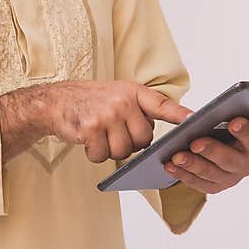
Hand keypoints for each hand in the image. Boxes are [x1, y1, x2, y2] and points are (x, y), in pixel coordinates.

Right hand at [1, 81, 192, 163]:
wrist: (54, 102)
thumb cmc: (88, 101)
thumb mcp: (117, 94)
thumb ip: (137, 109)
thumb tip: (153, 132)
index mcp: (132, 92)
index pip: (161, 104)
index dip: (179, 115)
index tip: (194, 120)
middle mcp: (122, 101)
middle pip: (143, 140)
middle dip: (130, 143)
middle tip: (114, 132)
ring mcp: (107, 115)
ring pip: (123, 152)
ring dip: (110, 150)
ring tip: (99, 135)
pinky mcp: (91, 129)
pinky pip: (102, 156)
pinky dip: (94, 154)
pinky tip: (87, 139)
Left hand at [163, 105, 248, 193]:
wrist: (211, 145)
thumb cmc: (224, 128)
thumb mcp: (239, 116)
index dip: (245, 131)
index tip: (233, 121)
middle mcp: (245, 164)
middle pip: (231, 160)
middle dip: (212, 151)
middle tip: (195, 142)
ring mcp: (229, 178)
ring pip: (211, 174)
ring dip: (193, 165)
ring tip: (176, 156)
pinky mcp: (213, 187)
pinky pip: (197, 183)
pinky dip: (182, 174)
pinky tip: (170, 165)